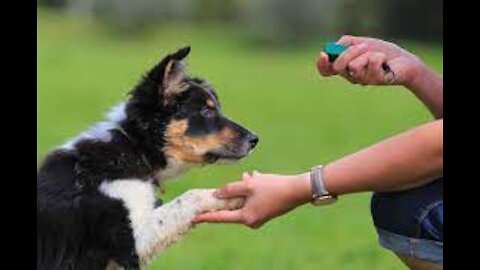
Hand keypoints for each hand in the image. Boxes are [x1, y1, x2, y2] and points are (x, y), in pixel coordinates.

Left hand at [193, 171, 310, 228]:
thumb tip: (216, 194)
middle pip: (233, 207)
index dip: (207, 216)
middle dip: (232, 193)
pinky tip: (257, 177)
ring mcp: (259, 216)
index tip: (194, 218)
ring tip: (252, 176)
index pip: (221, 217)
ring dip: (244, 188)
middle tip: (233, 183)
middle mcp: (251, 220)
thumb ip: (230, 189)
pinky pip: (253, 199)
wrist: (297, 190)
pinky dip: (252, 189)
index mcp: (245, 217)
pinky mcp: (266, 210)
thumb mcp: (249, 185)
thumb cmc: (273, 187)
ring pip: (244, 200)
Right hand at [316, 35, 426, 86]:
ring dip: (365, 53)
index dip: (322, 65)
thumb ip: (345, 42)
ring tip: (376, 53)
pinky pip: (372, 62)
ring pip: (354, 65)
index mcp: (345, 68)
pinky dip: (379, 55)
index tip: (324, 55)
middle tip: (363, 46)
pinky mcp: (376, 80)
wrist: (404, 60)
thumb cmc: (381, 51)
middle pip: (338, 67)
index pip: (326, 71)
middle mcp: (352, 77)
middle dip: (349, 53)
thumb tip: (335, 47)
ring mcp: (363, 81)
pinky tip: (385, 60)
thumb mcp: (361, 42)